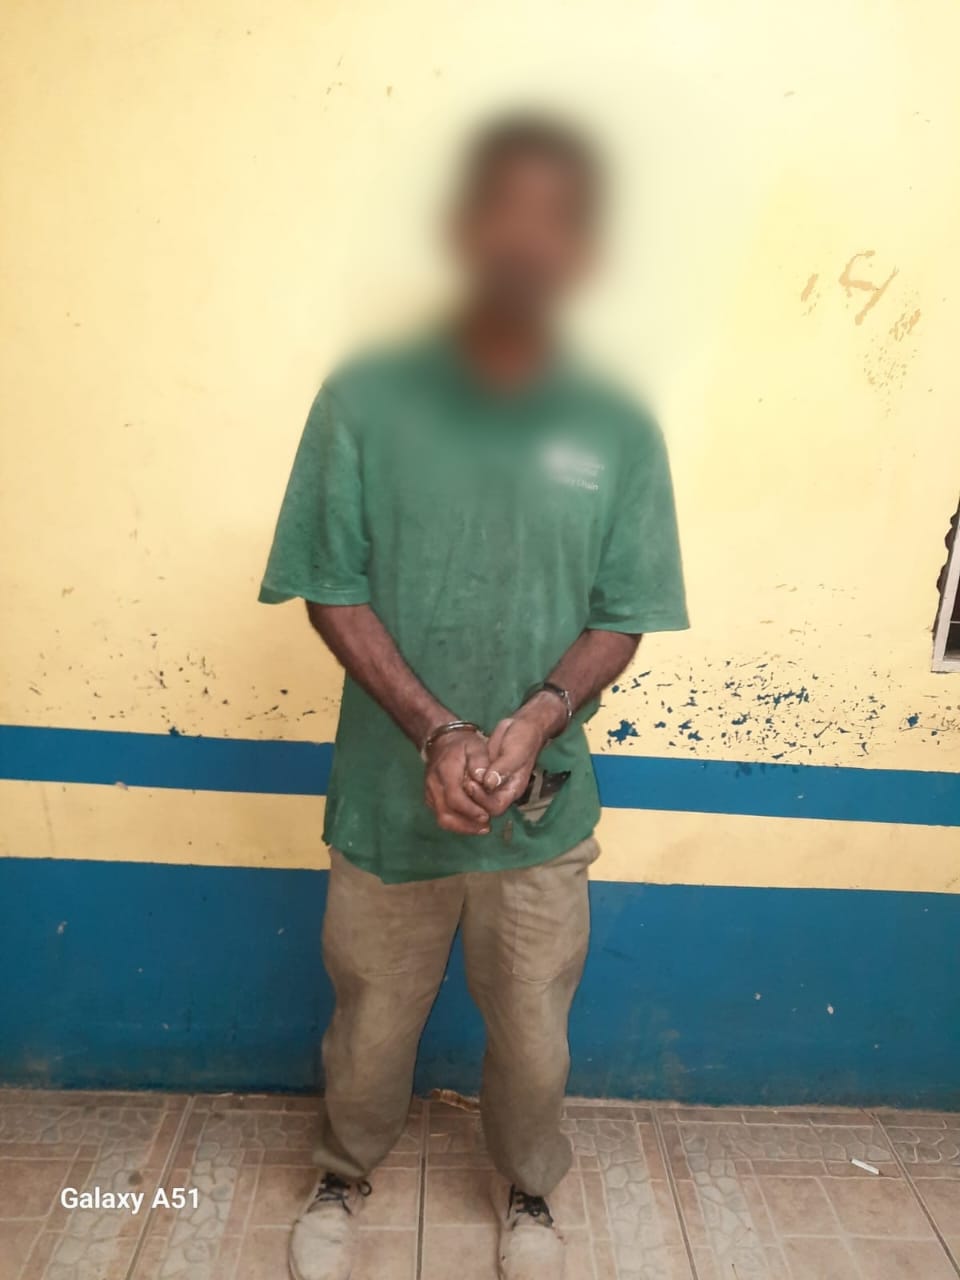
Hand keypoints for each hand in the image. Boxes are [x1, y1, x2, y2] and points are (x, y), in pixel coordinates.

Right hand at [424, 729, 491, 834]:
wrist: (442, 740)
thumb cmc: (462, 744)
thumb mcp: (476, 746)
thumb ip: (480, 761)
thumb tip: (483, 780)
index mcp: (445, 771)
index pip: (454, 798)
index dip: (470, 810)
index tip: (486, 816)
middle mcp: (433, 784)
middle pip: (445, 814)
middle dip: (467, 825)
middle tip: (486, 827)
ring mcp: (430, 793)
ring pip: (442, 818)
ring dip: (462, 827)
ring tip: (481, 828)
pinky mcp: (431, 798)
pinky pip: (441, 816)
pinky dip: (457, 823)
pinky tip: (472, 823)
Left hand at [469, 694, 565, 817]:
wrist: (521, 725)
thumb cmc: (524, 740)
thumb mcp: (516, 752)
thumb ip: (503, 768)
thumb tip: (488, 783)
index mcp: (512, 790)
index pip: (495, 807)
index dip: (482, 801)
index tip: (472, 785)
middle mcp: (500, 790)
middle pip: (482, 806)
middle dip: (470, 797)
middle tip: (462, 781)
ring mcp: (491, 781)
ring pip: (475, 795)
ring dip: (465, 789)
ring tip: (459, 775)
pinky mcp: (483, 772)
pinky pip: (472, 781)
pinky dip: (464, 778)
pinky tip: (459, 769)